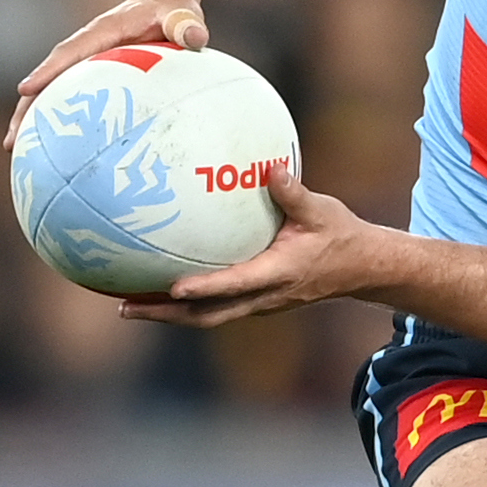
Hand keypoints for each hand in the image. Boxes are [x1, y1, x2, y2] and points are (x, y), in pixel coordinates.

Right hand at [6, 0, 209, 147]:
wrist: (163, 1)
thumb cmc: (172, 10)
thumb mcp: (182, 14)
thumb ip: (186, 25)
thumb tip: (196, 37)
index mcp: (102, 32)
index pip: (70, 52)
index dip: (48, 71)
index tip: (25, 89)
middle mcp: (86, 48)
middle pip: (49, 79)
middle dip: (27, 108)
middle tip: (11, 141)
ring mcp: (86, 64)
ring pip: (53, 93)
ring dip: (33, 120)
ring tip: (15, 152)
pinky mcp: (93, 77)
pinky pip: (73, 100)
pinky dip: (61, 122)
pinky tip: (57, 154)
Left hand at [119, 166, 365, 326]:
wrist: (361, 268)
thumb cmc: (339, 235)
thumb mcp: (321, 211)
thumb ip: (293, 193)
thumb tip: (271, 168)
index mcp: (279, 274)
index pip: (235, 285)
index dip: (205, 288)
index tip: (174, 288)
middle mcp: (264, 296)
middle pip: (207, 316)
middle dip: (165, 315)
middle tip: (125, 307)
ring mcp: (258, 304)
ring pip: (208, 318)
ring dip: (169, 316)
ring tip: (129, 305)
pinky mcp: (256, 302)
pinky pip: (215, 309)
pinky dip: (186, 306)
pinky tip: (161, 293)